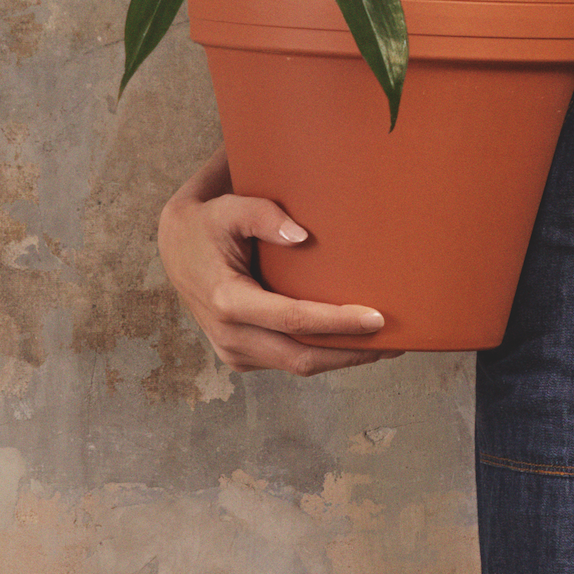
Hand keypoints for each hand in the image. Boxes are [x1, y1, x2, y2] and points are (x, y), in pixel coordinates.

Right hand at [156, 147, 402, 374]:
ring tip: (387, 346)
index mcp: (227, 300)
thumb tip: (303, 236)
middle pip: (302, 358)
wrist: (174, 249)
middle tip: (398, 343)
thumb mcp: (227, 207)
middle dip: (353, 354)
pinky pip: (289, 362)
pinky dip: (323, 355)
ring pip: (298, 366)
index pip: (293, 320)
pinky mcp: (241, 357)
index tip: (378, 319)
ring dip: (343, 358)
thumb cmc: (206, 223)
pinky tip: (352, 343)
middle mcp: (229, 335)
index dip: (337, 322)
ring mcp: (234, 351)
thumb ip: (263, 214)